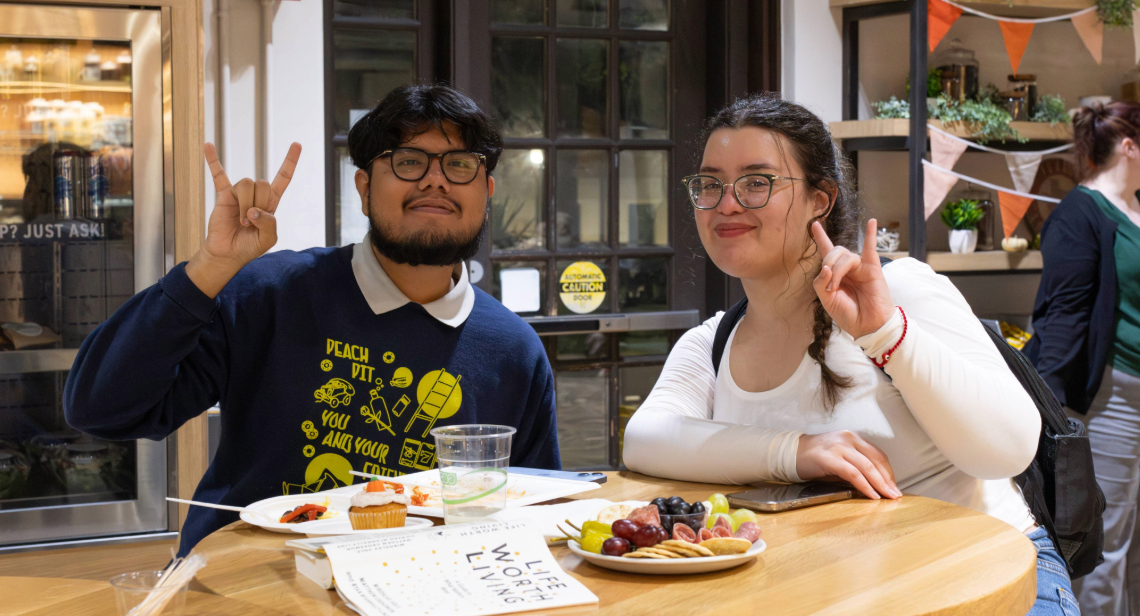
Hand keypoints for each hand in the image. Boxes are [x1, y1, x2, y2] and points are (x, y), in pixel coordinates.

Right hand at [186, 142, 301, 296]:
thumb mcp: (268, 239)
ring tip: (241, 221)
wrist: (227, 253)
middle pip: (263, 183)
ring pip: (246, 184)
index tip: (297, 144)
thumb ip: (269, 224)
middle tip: (251, 222)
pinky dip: (213, 160)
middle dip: (259, 203)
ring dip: (245, 205)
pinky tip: (208, 145)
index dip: (290, 162)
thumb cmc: (249, 246)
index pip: (283, 178)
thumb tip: (254, 210)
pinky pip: (218, 174)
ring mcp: (239, 193)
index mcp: (271, 202)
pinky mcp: (223, 195)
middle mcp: (256, 195)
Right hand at [796, 431, 900, 499]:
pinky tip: (871, 495)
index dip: (888, 472)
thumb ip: (856, 464)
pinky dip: (865, 485)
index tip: (894, 487)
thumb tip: (876, 484)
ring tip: (887, 497)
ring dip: (880, 484)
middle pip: (875, 461)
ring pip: (867, 467)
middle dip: (888, 480)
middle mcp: (848, 439)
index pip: (878, 455)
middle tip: (895, 495)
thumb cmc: (816, 458)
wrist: (792, 453)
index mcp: (853, 438)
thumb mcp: (840, 456)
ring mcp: (839, 447)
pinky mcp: (830, 458)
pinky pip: (853, 473)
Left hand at [811, 219, 895, 338]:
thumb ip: (820, 283)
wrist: (868, 326)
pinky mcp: (872, 269)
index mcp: (834, 274)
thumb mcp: (826, 301)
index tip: (813, 224)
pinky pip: (870, 249)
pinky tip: (871, 222)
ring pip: (845, 256)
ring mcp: (860, 267)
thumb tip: (826, 267)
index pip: (826, 251)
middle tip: (831, 287)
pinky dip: (870, 235)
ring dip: (837, 271)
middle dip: (827, 266)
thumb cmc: (848, 314)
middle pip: (834, 252)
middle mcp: (847, 268)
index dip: (820, 238)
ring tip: (837, 288)